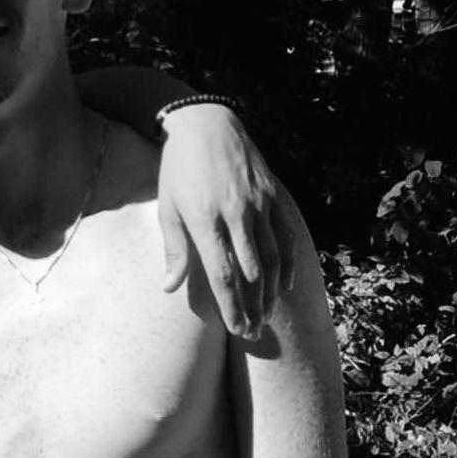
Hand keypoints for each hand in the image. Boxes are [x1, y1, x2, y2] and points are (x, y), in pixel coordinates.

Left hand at [157, 105, 295, 337]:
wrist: (207, 123)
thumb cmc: (178, 169)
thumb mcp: (168, 207)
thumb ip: (174, 250)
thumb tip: (170, 287)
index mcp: (205, 219)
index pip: (223, 274)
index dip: (231, 306)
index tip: (237, 330)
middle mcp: (236, 214)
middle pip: (251, 273)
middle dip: (253, 307)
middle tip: (253, 333)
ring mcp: (259, 204)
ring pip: (272, 258)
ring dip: (270, 292)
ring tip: (266, 317)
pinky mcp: (274, 195)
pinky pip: (285, 235)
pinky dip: (288, 263)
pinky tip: (283, 286)